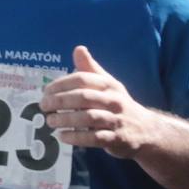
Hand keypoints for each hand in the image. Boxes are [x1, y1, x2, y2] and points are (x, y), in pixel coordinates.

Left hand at [40, 46, 156, 158]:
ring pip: (88, 118)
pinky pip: (94, 138)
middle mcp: (114, 100)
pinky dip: (76, 137)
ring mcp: (116, 120)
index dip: (61, 84)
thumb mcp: (107, 84)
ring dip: (66, 119)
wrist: (145, 130)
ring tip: (50, 121)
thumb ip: (90, 69)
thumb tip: (78, 49)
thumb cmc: (117, 104)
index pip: (82, 79)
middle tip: (43, 106)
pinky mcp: (117, 139)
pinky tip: (62, 136)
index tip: (46, 91)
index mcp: (109, 85)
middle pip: (83, 97)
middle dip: (60, 101)